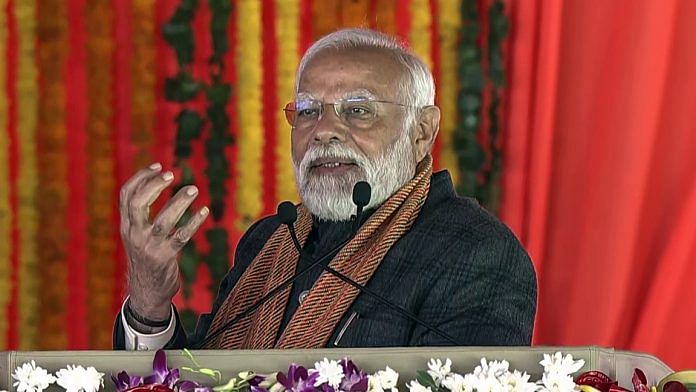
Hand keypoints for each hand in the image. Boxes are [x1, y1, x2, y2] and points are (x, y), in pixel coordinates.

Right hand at [120, 163, 208, 319]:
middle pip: (137, 203)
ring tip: (193, 189)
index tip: (158, 165)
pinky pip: (181, 237)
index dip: (141, 177)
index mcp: (126, 225)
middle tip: (171, 174)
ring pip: (162, 221)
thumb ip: (140, 214)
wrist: (146, 292)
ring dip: (179, 203)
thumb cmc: (146, 257)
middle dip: (153, 186)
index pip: (126, 195)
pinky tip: (204, 211)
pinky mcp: (164, 257)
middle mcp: (134, 234)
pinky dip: (194, 222)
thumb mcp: (137, 235)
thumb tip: (154, 182)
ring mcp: (149, 246)